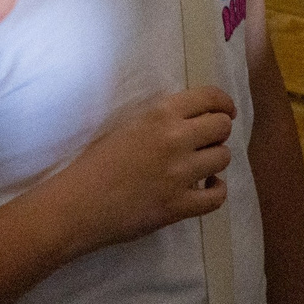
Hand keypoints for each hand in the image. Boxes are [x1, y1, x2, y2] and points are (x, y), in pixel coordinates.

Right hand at [57, 85, 236, 252]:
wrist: (77, 203)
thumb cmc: (96, 161)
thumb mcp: (130, 124)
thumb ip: (163, 118)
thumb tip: (194, 118)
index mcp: (161, 113)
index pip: (210, 98)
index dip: (223, 104)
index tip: (226, 111)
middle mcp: (176, 138)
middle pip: (222, 127)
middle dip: (218, 133)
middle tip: (207, 142)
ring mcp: (180, 173)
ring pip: (224, 158)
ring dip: (215, 161)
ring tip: (200, 167)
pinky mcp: (179, 205)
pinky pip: (218, 196)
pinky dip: (216, 190)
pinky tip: (206, 188)